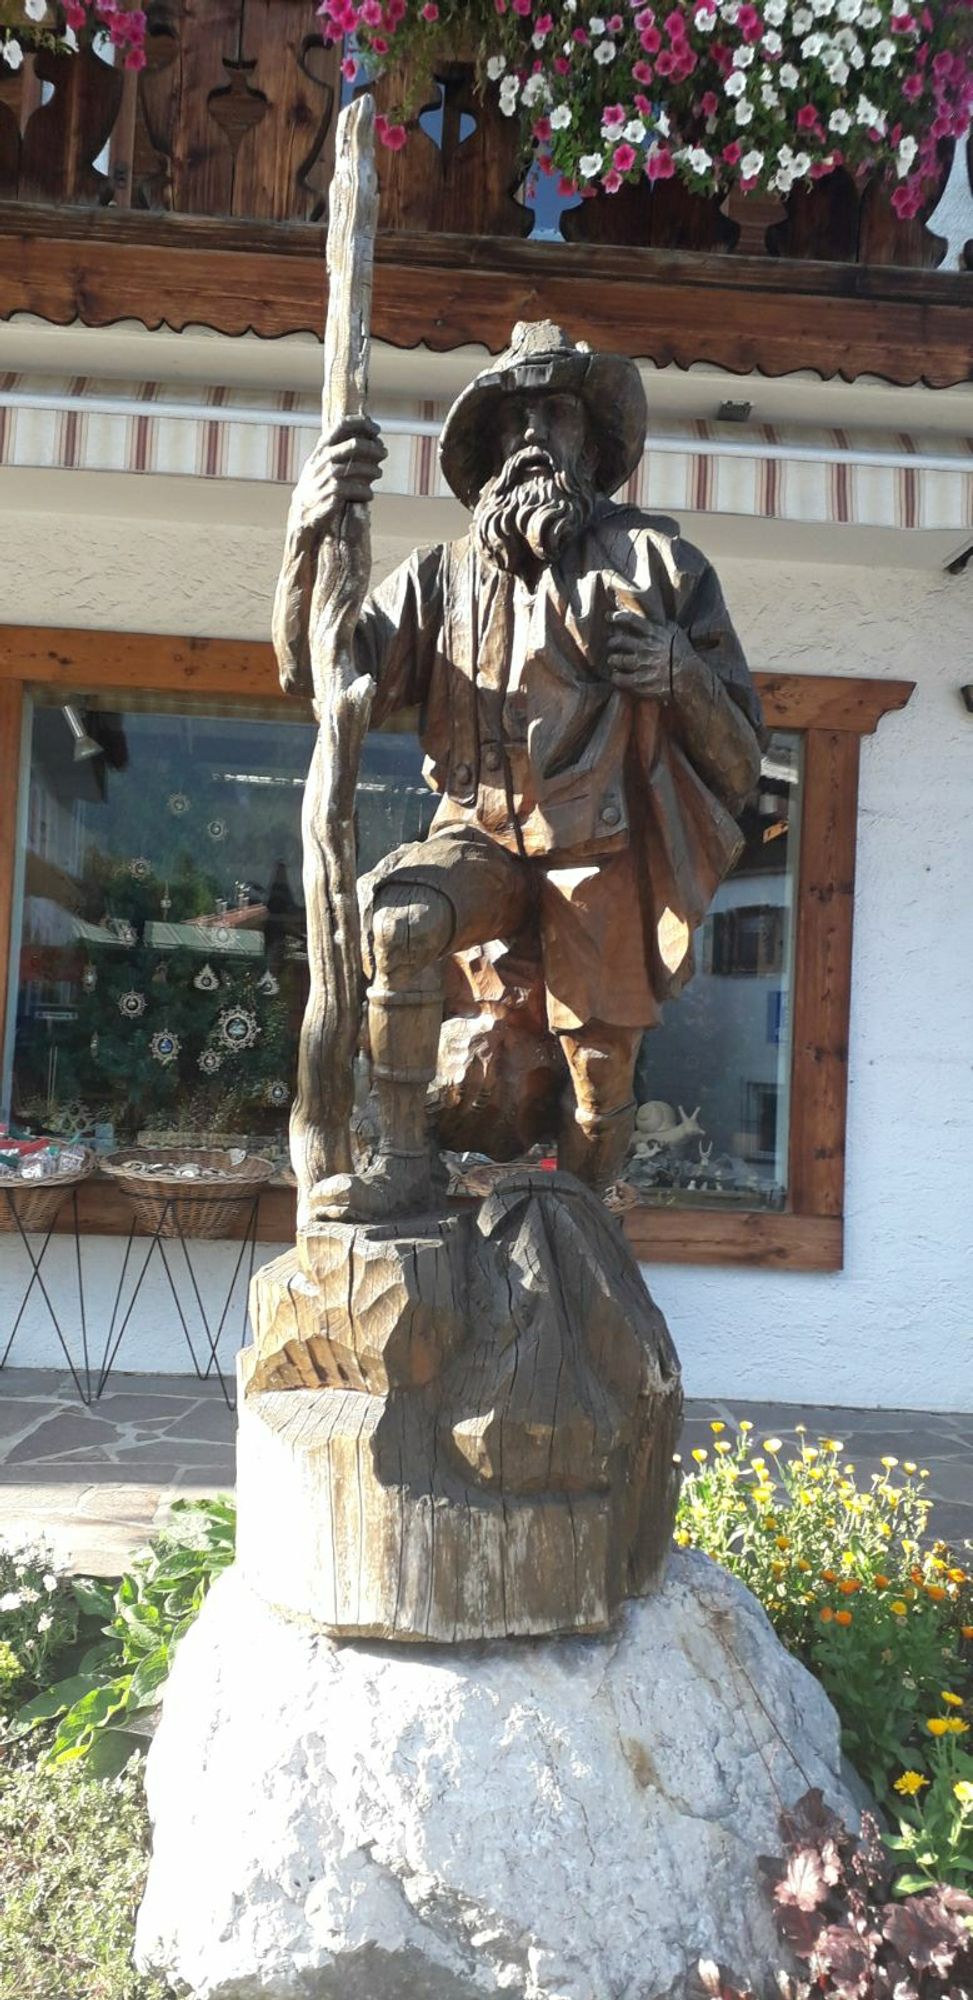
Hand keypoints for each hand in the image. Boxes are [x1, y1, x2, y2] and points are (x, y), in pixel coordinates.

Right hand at [289, 417, 385, 541]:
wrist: (302, 513)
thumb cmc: (318, 486)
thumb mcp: (322, 464)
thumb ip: (340, 451)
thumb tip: (372, 440)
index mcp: (322, 449)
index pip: (341, 426)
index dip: (361, 423)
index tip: (376, 428)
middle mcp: (322, 461)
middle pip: (353, 445)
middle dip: (372, 448)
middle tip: (384, 453)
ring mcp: (325, 478)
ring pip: (355, 467)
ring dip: (372, 470)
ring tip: (378, 473)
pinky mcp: (329, 496)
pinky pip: (353, 490)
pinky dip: (364, 492)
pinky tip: (369, 494)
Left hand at [605, 608, 675, 699]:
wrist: (690, 679)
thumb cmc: (684, 654)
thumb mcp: (676, 632)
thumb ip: (662, 623)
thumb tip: (652, 614)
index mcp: (654, 634)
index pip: (630, 620)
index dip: (616, 617)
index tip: (608, 617)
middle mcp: (645, 648)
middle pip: (618, 641)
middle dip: (612, 642)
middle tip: (612, 644)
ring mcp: (641, 665)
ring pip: (616, 660)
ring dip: (613, 660)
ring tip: (614, 661)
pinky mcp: (639, 682)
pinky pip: (618, 678)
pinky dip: (615, 677)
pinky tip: (617, 676)